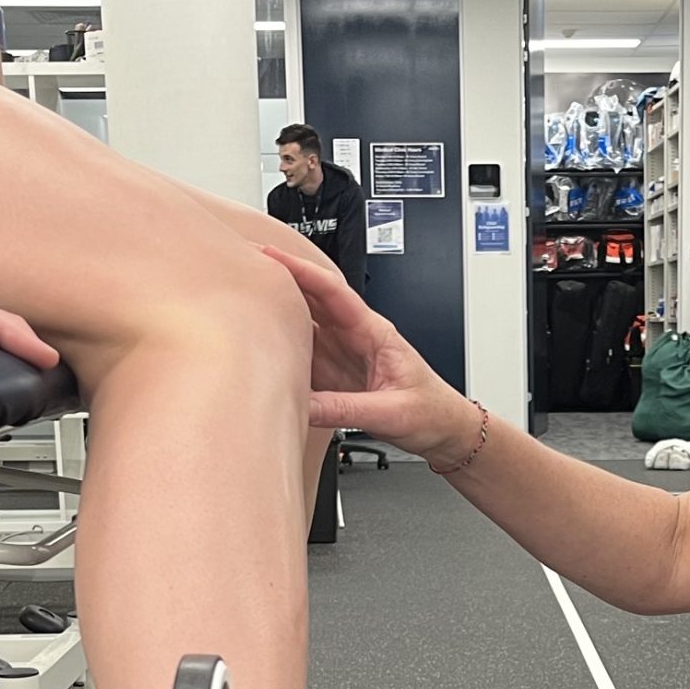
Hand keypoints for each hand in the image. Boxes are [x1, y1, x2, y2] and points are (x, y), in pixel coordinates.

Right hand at [254, 239, 481, 460]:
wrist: (445, 432)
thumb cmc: (432, 412)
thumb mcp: (390, 413)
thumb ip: (345, 410)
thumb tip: (303, 406)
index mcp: (375, 332)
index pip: (333, 292)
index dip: (301, 271)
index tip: (272, 257)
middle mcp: (356, 337)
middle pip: (312, 300)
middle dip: (281, 281)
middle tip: (245, 271)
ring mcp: (343, 355)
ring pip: (304, 326)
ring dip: (278, 315)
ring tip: (245, 307)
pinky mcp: (335, 377)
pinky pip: (303, 357)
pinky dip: (282, 352)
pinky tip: (263, 351)